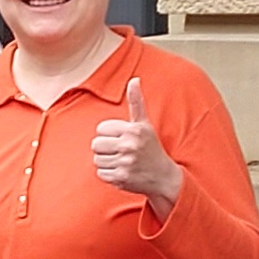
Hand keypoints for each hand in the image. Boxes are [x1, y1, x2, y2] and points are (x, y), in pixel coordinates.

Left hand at [90, 79, 180, 207]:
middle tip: (120, 151)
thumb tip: (134, 79)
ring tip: (121, 161)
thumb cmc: (150, 147)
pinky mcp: (121, 178)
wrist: (163, 177)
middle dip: (105, 148)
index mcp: (134, 129)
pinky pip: (100, 173)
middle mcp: (130, 145)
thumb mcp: (144, 124)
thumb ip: (136, 102)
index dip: (109, 134)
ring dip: (106, 161)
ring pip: (97, 159)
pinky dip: (108, 174)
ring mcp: (126, 162)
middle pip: (96, 144)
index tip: (122, 138)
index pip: (101, 129)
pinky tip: (121, 171)